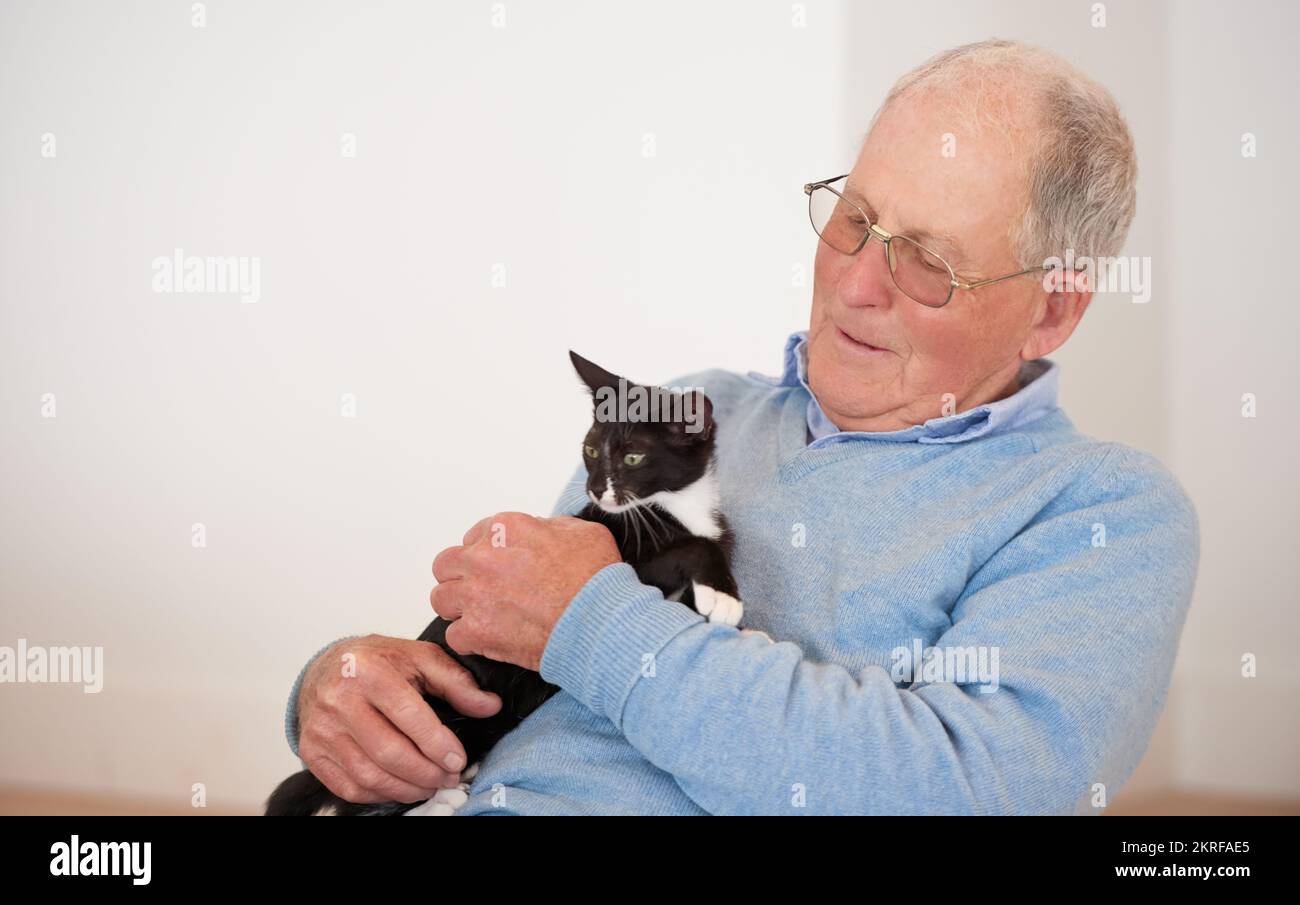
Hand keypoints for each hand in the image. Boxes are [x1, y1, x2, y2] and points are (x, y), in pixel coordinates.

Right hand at [297, 634, 502, 803]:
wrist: (324, 669)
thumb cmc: (377, 663)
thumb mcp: (419, 658)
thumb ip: (456, 682)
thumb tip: (490, 706)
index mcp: (368, 671)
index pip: (407, 714)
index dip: (436, 743)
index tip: (457, 759)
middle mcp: (338, 700)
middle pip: (387, 751)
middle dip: (425, 772)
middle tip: (448, 777)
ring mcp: (321, 729)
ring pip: (369, 775)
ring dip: (407, 788)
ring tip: (430, 785)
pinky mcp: (312, 752)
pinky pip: (349, 787)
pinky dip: (380, 795)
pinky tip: (402, 787)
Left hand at [430, 512, 620, 671]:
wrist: (600, 621)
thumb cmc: (597, 581)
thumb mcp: (582, 532)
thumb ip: (551, 528)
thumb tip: (542, 533)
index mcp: (506, 529)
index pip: (475, 536)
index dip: (487, 554)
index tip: (498, 567)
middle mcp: (483, 558)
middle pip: (447, 565)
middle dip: (461, 576)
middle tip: (482, 589)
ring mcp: (476, 595)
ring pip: (442, 598)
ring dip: (459, 607)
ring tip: (482, 615)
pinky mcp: (477, 631)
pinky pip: (454, 636)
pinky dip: (470, 639)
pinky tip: (489, 639)